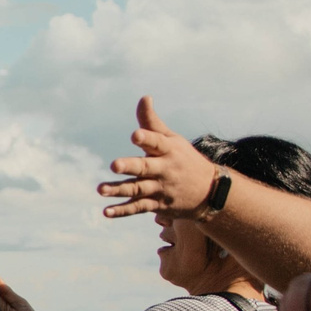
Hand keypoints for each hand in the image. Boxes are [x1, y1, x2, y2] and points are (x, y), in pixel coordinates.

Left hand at [97, 97, 218, 220]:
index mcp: (168, 151)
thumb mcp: (173, 140)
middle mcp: (164, 170)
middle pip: (145, 168)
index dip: (147, 138)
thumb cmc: (184, 159)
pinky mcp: (157, 205)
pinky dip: (123, 211)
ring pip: (138, 189)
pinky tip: (107, 212)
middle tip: (114, 165)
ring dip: (119, 190)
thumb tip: (144, 97)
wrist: (210, 192)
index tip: (135, 135)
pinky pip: (138, 208)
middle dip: (130, 167)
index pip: (157, 143)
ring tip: (100, 190)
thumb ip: (152, 123)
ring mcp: (160, 188)